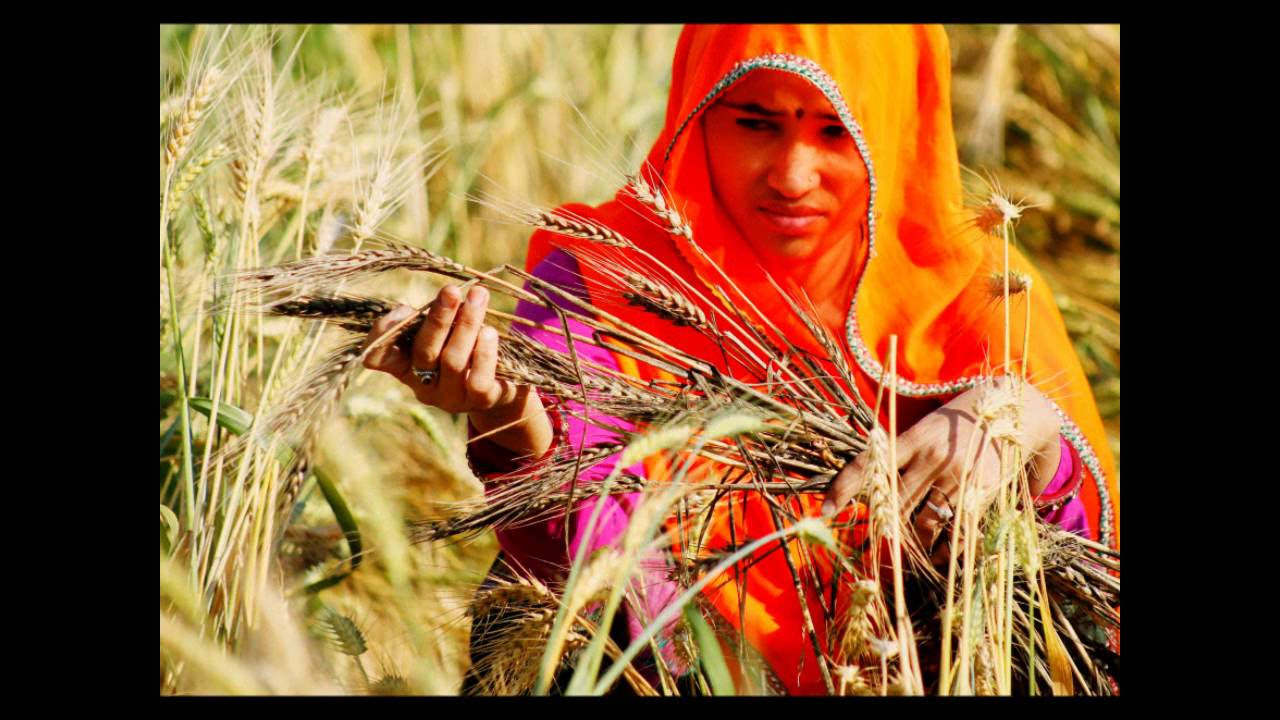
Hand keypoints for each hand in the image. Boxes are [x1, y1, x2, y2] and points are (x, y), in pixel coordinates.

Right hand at [362, 284, 552, 456]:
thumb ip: (431, 317)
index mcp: (405, 366)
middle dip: (438, 317)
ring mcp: (451, 398)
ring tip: (479, 297)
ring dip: (467, 324)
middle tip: (451, 290)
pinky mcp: (480, 401)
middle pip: (423, 351)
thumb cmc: (464, 345)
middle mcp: (424, 386)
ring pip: (453, 361)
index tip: (404, 309)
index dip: (383, 335)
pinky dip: (484, 353)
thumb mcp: (444, 331)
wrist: (502, 383)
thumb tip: (432, 302)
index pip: (377, 358)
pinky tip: (490, 333)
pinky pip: (478, 379)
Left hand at [823, 378, 1061, 562]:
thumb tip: (868, 496)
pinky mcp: (982, 495)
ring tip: (910, 552)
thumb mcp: (924, 431)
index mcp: (912, 438)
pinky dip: (943, 552)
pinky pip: (955, 534)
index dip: (843, 487)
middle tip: (876, 543)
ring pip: (923, 524)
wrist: (1013, 414)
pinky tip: (938, 557)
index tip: (825, 511)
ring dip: (912, 544)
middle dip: (883, 527)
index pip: (868, 463)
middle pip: (895, 503)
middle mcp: (932, 457)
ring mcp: (958, 477)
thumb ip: (899, 458)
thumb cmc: (955, 427)